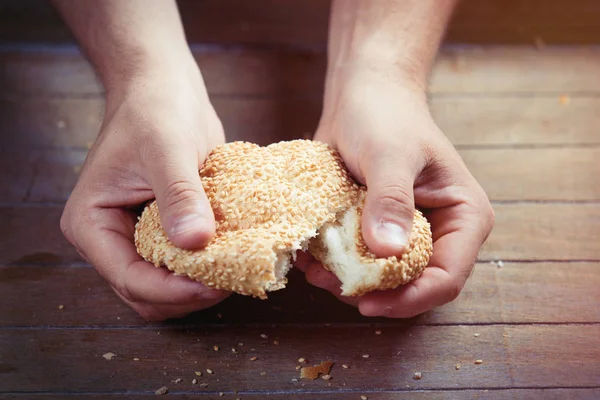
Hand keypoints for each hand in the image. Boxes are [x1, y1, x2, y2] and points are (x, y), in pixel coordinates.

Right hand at [60, 58, 230, 320]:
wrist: (164, 88)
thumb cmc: (155, 109)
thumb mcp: (167, 150)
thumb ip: (179, 196)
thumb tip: (195, 241)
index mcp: (92, 223)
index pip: (128, 277)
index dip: (172, 290)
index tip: (214, 286)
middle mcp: (110, 238)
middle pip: (145, 292)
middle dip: (185, 294)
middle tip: (229, 280)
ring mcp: (136, 237)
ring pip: (165, 285)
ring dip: (197, 285)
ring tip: (234, 269)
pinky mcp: (163, 231)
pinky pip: (183, 264)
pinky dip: (206, 267)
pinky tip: (233, 254)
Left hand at [297, 70, 494, 317]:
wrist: (363, 95)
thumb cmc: (385, 115)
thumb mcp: (389, 154)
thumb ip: (390, 200)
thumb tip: (388, 251)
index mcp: (463, 217)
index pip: (447, 276)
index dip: (411, 298)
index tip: (368, 303)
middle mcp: (440, 232)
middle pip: (412, 285)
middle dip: (372, 292)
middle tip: (330, 283)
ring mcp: (407, 235)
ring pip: (382, 280)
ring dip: (347, 282)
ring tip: (315, 270)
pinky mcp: (377, 232)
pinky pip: (359, 262)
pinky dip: (334, 266)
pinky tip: (310, 258)